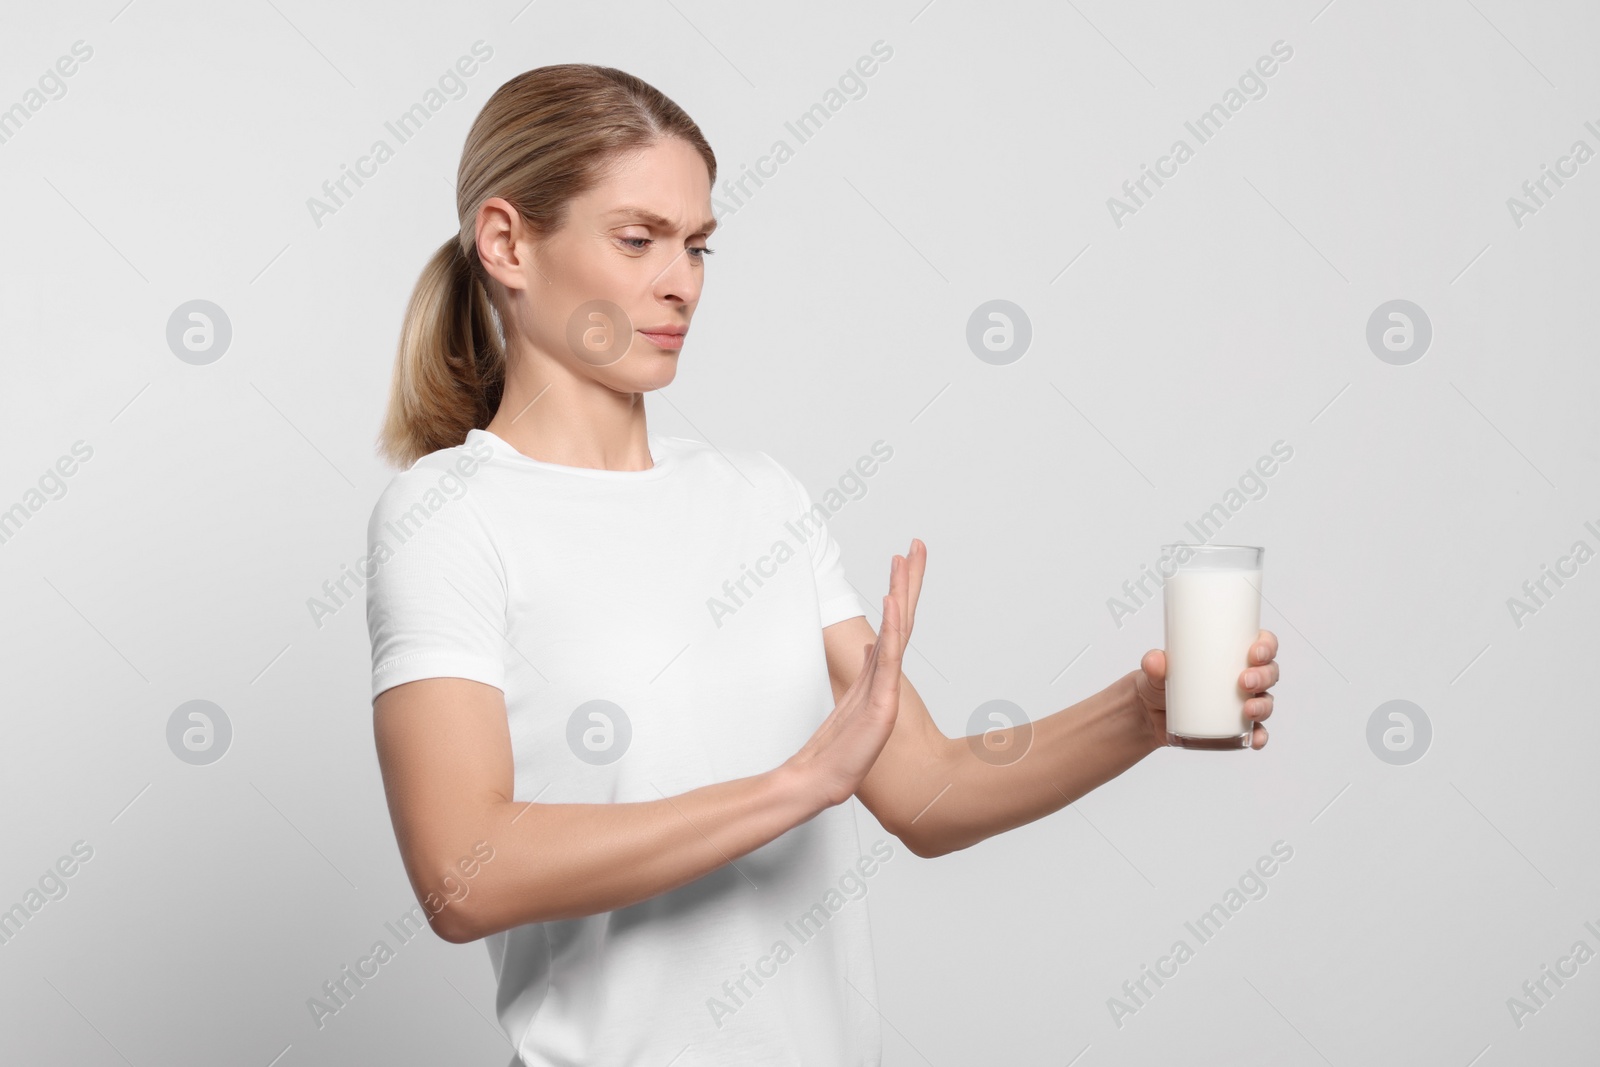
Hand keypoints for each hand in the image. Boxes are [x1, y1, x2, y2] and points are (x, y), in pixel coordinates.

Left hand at [783, 540, 923, 807]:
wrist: (822, 781)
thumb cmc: (836, 749)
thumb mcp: (851, 701)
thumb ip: (867, 671)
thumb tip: (873, 643)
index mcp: (878, 673)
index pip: (895, 622)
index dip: (902, 589)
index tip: (906, 559)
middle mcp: (885, 677)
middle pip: (902, 618)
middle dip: (910, 580)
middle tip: (917, 544)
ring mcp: (885, 690)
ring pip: (897, 632)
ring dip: (900, 593)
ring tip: (904, 561)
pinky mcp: (881, 706)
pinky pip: (887, 660)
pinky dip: (890, 630)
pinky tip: (891, 605)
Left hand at [1132, 629, 1278, 749]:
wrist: (1149, 713)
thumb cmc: (1161, 681)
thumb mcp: (1155, 669)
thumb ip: (1154, 663)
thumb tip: (1155, 661)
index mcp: (1232, 653)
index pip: (1262, 643)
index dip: (1266, 646)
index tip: (1254, 652)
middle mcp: (1243, 676)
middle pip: (1269, 672)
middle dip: (1263, 676)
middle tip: (1244, 681)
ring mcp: (1242, 701)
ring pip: (1265, 700)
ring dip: (1263, 705)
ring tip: (1248, 710)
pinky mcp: (1235, 725)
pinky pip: (1256, 731)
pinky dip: (1259, 736)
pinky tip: (1255, 739)